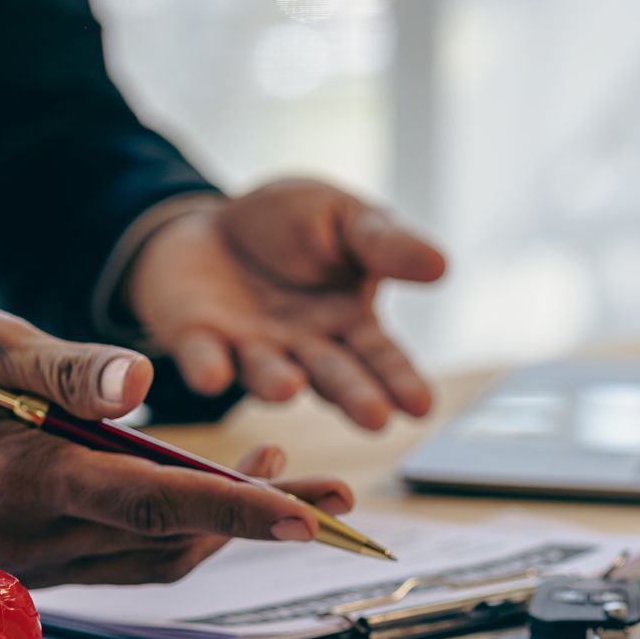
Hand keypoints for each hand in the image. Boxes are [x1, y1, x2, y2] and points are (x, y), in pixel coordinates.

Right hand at [0, 305, 353, 586]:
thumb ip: (66, 369)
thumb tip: (146, 383)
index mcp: (17, 483)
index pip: (152, 505)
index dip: (238, 511)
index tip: (308, 515)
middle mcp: (29, 542)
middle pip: (170, 542)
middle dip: (259, 519)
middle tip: (336, 495)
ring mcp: (31, 563)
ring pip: (153, 561)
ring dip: (224, 527)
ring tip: (286, 474)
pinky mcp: (36, 563)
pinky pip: (124, 560)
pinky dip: (178, 530)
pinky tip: (211, 489)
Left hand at [123, 179, 446, 429]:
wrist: (212, 222)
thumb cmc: (291, 226)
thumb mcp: (344, 220)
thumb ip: (384, 245)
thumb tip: (442, 266)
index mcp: (349, 323)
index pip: (381, 357)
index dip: (400, 381)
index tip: (422, 406)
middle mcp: (304, 349)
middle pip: (333, 375)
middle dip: (353, 396)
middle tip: (375, 418)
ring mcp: (251, 349)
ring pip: (267, 372)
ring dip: (276, 382)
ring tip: (290, 387)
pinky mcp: (198, 339)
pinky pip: (203, 355)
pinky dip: (207, 367)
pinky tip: (211, 378)